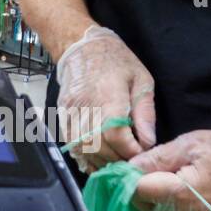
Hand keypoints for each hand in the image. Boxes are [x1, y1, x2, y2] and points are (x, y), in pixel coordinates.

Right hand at [55, 25, 156, 171]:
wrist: (81, 48)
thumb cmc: (116, 61)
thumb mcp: (141, 80)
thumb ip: (145, 112)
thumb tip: (148, 141)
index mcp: (108, 94)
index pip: (115, 134)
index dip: (130, 150)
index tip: (143, 153)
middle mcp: (85, 105)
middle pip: (98, 146)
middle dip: (118, 160)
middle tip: (133, 162)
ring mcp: (70, 112)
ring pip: (83, 149)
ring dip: (102, 161)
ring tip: (118, 162)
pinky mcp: (62, 116)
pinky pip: (70, 145)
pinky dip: (85, 157)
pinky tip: (99, 160)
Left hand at [130, 130, 210, 210]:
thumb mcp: (192, 144)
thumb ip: (157, 157)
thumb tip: (129, 165)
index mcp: (179, 193)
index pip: (136, 190)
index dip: (126, 176)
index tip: (123, 163)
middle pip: (143, 206)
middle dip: (136, 187)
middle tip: (142, 167)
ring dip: (150, 199)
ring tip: (158, 177)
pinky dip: (166, 209)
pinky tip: (172, 191)